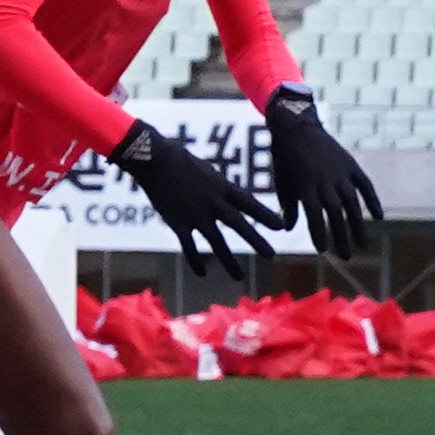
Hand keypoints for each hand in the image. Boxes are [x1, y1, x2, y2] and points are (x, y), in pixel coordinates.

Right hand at [110, 119, 281, 283]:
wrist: (153, 159)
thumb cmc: (177, 158)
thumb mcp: (206, 169)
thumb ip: (217, 185)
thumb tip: (225, 194)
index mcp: (222, 186)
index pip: (249, 203)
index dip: (266, 215)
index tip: (281, 227)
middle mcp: (213, 202)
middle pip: (238, 224)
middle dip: (255, 240)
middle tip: (271, 255)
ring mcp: (196, 214)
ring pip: (216, 241)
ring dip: (228, 260)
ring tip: (239, 276)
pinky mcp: (178, 223)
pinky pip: (189, 246)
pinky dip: (196, 260)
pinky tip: (202, 273)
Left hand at [260, 85, 380, 258]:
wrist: (296, 126)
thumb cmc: (284, 157)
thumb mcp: (281, 181)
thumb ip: (288, 205)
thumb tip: (289, 228)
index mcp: (305, 184)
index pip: (314, 214)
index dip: (319, 232)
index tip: (323, 250)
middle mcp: (325, 180)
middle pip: (336, 212)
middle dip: (341, 236)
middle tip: (347, 256)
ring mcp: (340, 172)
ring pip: (352, 202)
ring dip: (358, 225)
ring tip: (362, 244)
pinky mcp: (351, 165)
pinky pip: (365, 185)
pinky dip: (372, 200)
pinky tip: (377, 217)